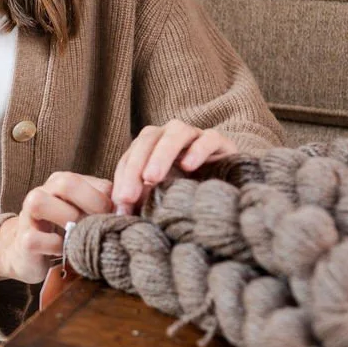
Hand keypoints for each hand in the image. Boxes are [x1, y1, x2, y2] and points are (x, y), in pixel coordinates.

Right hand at [0, 172, 112, 284]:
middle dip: (91, 202)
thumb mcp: (84, 215)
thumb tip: (133, 208)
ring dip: (67, 220)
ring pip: (40, 202)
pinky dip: (55, 246)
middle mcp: (43, 192)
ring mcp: (28, 215)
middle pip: (65, 182)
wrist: (25, 251)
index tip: (120, 219)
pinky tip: (64, 251)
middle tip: (102, 223)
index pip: (92, 181)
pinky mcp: (23, 240)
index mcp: (62, 183)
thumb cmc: (62, 232)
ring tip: (79, 236)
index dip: (111, 200)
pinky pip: (36, 238)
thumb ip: (103, 206)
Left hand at [111, 120, 237, 213]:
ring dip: (161, 154)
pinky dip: (197, 150)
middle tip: (129, 195)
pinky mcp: (220, 141)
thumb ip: (141, 200)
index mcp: (151, 145)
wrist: (228, 185)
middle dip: (136, 167)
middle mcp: (170, 135)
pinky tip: (188, 167)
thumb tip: (119, 213)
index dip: (122, 177)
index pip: (131, 156)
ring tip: (152, 178)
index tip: (120, 202)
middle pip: (148, 140)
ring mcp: (195, 135)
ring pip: (175, 133)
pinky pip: (208, 138)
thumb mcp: (162, 197)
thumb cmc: (188, 192)